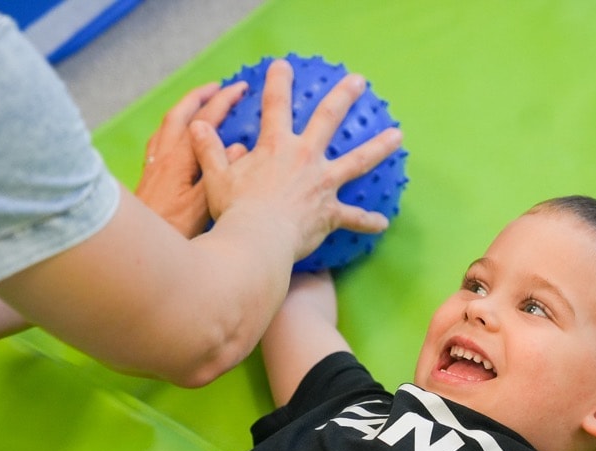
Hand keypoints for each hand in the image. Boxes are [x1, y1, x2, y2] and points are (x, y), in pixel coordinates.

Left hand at [135, 81, 247, 236]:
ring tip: (199, 105)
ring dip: (184, 110)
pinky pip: (159, 141)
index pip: (204, 121)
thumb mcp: (202, 206)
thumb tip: (238, 146)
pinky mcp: (148, 178)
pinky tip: (177, 138)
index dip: (222, 101)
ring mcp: (153, 166)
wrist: (138, 251)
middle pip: (179, 114)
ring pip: (167, 126)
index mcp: (179, 160)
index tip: (240, 88)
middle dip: (199, 96)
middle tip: (218, 87)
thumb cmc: (172, 232)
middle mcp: (163, 157)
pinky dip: (172, 130)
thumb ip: (219, 174)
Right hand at [189, 58, 403, 260]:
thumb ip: (210, 150)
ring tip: (397, 136)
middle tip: (360, 82)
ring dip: (379, 146)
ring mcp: (322, 184)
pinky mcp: (330, 212)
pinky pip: (354, 217)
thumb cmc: (235, 209)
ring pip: (358, 160)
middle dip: (344, 96)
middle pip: (329, 118)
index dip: (278, 83)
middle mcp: (305, 158)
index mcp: (276, 146)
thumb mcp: (217, 176)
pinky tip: (382, 224)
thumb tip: (197, 127)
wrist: (257, 240)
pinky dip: (368, 222)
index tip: (283, 65)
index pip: (275, 105)